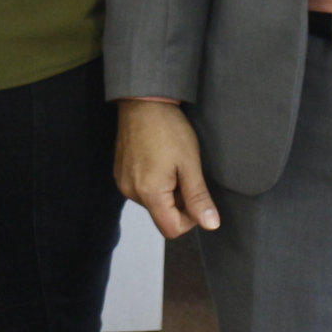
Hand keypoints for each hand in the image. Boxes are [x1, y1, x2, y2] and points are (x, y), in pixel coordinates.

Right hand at [116, 98, 220, 237]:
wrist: (143, 102)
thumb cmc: (169, 130)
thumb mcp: (190, 164)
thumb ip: (199, 198)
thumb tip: (211, 225)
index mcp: (149, 193)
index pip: (171, 229)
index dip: (190, 220)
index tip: (196, 196)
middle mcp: (131, 192)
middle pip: (161, 216)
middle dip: (178, 203)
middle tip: (185, 174)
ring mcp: (123, 182)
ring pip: (152, 202)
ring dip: (167, 192)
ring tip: (171, 164)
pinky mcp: (120, 172)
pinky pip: (141, 189)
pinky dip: (154, 183)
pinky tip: (159, 160)